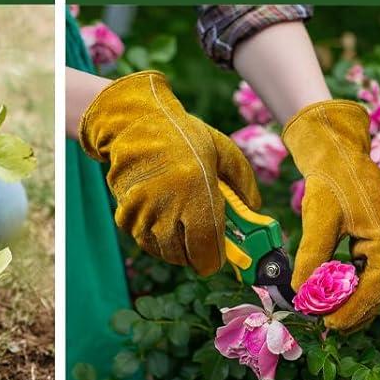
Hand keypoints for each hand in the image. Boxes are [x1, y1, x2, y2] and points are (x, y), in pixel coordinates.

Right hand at [78, 70, 259, 274]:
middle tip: (200, 242)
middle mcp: (166, 206)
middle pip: (182, 255)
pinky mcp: (124, 208)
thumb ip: (244, 180)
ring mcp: (141, 210)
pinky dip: (151, 236)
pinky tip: (158, 218)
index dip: (215, 259)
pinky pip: (140, 237)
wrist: (132, 120)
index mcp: (195, 192)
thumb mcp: (221, 148)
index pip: (206, 250)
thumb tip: (255, 208)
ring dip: (172, 247)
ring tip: (179, 228)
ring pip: (160, 249)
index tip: (219, 256)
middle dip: (195, 254)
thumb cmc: (180, 133)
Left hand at [282, 99, 379, 331]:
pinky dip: (352, 285)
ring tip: (329, 318)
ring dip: (353, 301)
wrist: (336, 149)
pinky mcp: (376, 241)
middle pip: (377, 292)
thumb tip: (300, 289)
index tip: (331, 324)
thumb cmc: (330, 179)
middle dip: (353, 311)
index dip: (353, 310)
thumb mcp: (319, 215)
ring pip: (374, 284)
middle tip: (327, 327)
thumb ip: (312, 253)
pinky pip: (368, 272)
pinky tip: (334, 295)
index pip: (374, 288)